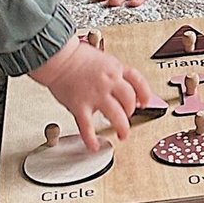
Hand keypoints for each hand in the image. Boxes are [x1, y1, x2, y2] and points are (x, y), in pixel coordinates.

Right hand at [29, 35, 153, 150]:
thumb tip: (120, 87)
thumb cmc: (76, 57)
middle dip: (131, 112)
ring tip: (123, 135)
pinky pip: (87, 127)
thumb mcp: (103, 59)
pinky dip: (91, 139)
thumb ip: (113, 73)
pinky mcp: (79, 106)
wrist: (58, 57)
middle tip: (127, 118)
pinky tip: (94, 146)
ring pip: (116, 115)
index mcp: (115, 69)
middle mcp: (108, 82)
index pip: (138, 82)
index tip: (145, 103)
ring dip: (122, 128)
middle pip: (129, 100)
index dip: (145, 94)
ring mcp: (95, 95)